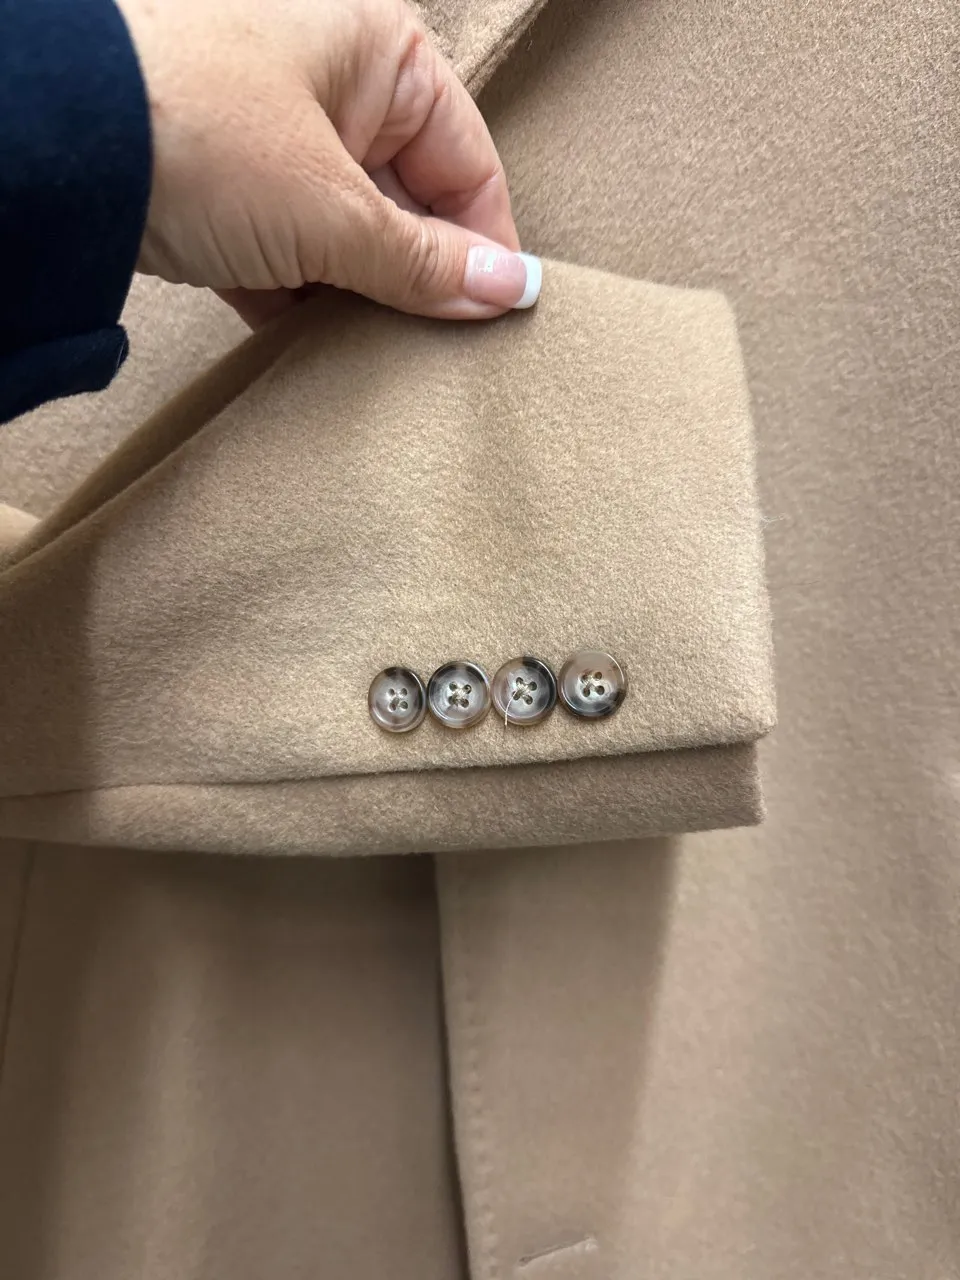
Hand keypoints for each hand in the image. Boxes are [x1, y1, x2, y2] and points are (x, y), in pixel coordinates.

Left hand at [115, 0, 539, 326]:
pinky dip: (296, 298)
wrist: (49, 145)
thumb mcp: (332, 211)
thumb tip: (506, 291)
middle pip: (405, 198)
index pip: (466, 159)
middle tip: (434, 348)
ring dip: (355, 295)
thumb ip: (423, 262)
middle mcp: (327, 81)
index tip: (498, 316)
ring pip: (343, 231)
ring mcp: (267, 134)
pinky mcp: (218, 187)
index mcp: (377, 52)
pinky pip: (283, 251)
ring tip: (372, 355)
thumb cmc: (198, 132)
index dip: (486, 242)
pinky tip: (309, 348)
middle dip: (416, 276)